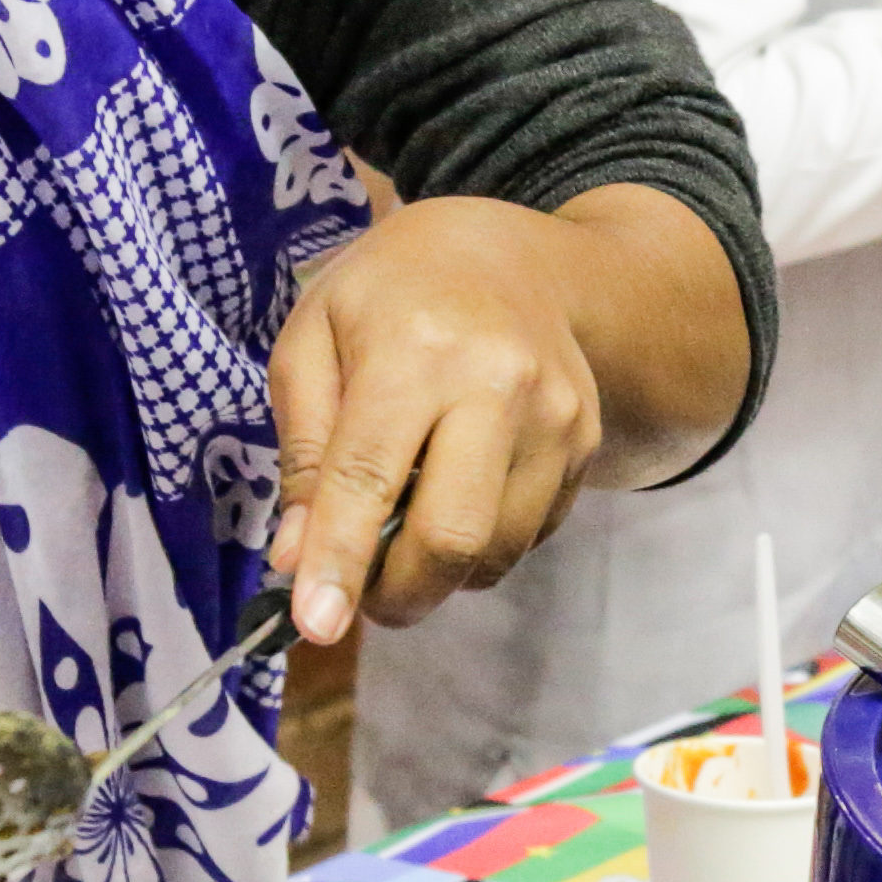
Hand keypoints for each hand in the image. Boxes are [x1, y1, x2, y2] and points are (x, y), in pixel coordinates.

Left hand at [264, 194, 709, 645]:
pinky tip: (455, 496)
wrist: (512, 253)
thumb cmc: (389, 293)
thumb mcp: (314, 338)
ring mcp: (556, 418)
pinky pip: (527, 538)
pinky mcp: (585, 444)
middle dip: (396, 594)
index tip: (314, 627)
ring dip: (438, 577)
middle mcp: (499, 384)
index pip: (370, 474)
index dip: (340, 559)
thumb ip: (304, 449)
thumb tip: (295, 559)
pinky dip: (480, 547)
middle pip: (451, 534)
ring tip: (402, 534)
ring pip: (494, 551)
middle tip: (358, 598)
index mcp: (414, 347)